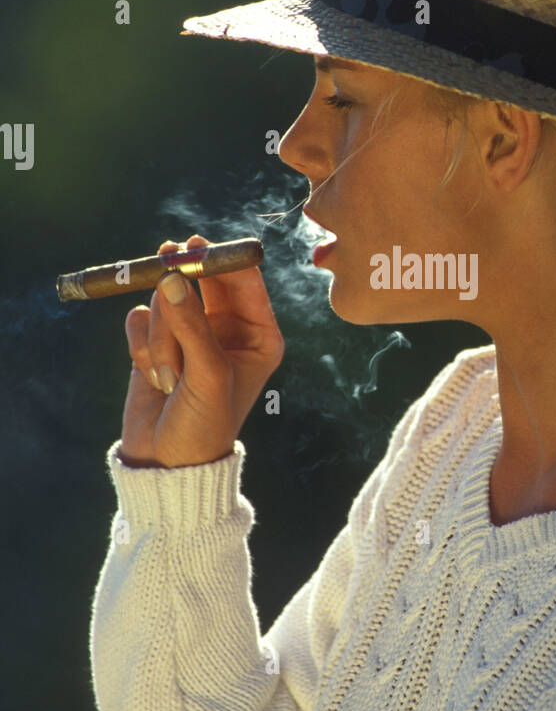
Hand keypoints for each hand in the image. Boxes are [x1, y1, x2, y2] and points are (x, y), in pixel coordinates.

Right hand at [118, 234, 284, 467]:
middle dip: (182, 279)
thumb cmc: (205, 424)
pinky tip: (152, 376)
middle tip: (166, 255)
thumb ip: (192, 325)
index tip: (198, 246)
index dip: (222, 260)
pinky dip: (141, 345)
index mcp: (259, 335)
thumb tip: (171, 277)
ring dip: (161, 337)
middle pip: (202, 280)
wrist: (168, 464)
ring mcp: (190, 333)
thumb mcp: (207, 375)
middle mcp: (228, 329)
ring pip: (166, 301)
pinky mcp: (157, 342)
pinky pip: (141, 321)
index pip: (245, 282)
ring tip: (168, 377)